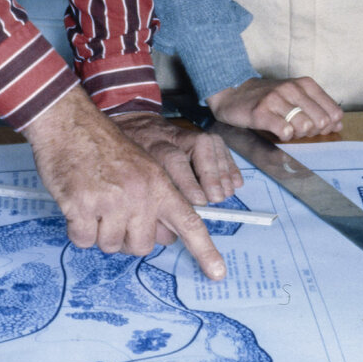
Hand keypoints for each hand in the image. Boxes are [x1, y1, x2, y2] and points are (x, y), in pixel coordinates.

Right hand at [23, 93, 226, 279]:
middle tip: (113, 214)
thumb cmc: (105, 148)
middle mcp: (140, 195)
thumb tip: (165, 238)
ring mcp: (111, 202)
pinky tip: (76, 206)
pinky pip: (83, 240)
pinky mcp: (82, 206)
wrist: (70, 124)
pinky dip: (77, 230)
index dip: (204, 250)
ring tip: (93, 203)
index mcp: (159, 185)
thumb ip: (156, 202)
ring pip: (110, 246)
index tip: (217, 273)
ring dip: (99, 233)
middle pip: (141, 246)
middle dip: (125, 238)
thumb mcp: (143, 168)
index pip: (189, 223)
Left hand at [111, 105, 241, 205]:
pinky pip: (220, 147)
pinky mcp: (200, 135)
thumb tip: (166, 235)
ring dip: (222, 171)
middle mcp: (170, 136)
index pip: (171, 159)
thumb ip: (144, 204)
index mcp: (150, 146)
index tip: (199, 201)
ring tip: (225, 194)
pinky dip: (229, 166)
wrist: (131, 126)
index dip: (188, 181)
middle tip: (217, 198)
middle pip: (197, 146)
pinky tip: (234, 183)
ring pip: (211, 144)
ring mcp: (187, 133)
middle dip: (210, 174)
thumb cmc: (129, 159)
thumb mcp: (128, 176)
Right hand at [206, 73, 342, 142]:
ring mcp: (276, 99)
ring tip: (287, 129)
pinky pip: (284, 131)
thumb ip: (319, 108)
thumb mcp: (296, 97)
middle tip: (299, 130)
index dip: (328, 126)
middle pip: (320, 122)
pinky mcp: (261, 112)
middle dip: (313, 132)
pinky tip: (277, 131)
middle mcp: (292, 88)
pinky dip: (284, 136)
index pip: (333, 112)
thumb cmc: (268, 97)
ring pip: (304, 126)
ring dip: (298, 135)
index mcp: (305, 84)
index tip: (316, 128)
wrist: (233, 93)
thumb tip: (339, 124)